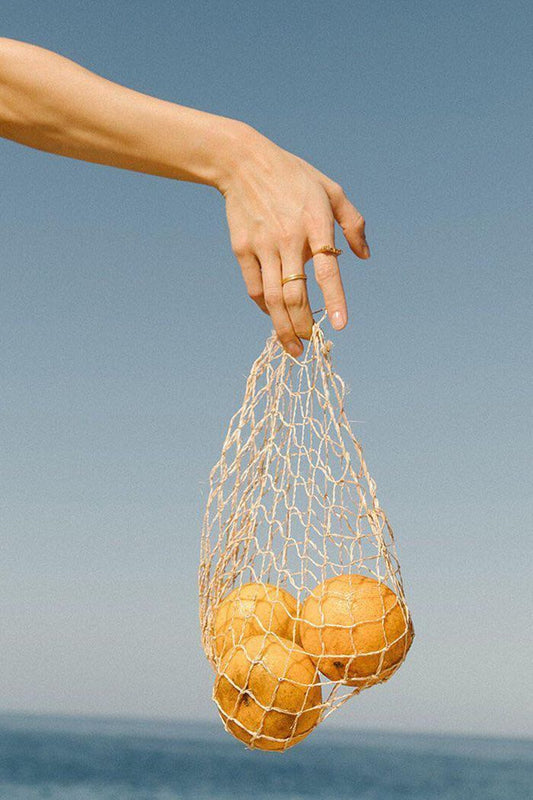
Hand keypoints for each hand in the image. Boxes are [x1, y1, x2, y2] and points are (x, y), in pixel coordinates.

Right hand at [218, 125, 369, 357]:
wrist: (244, 163)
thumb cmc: (294, 176)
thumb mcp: (331, 189)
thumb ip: (353, 222)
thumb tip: (364, 256)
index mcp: (316, 223)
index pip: (328, 270)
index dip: (333, 300)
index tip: (338, 326)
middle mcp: (288, 238)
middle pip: (294, 294)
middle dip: (302, 326)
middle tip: (310, 345)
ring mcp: (263, 245)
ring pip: (272, 298)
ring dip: (283, 328)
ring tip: (293, 347)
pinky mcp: (242, 249)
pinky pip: (254, 288)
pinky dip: (265, 308)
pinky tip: (274, 317)